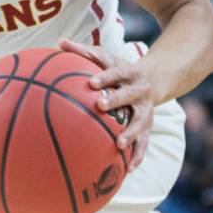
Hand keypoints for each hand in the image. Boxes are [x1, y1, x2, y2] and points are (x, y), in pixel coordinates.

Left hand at [59, 39, 153, 171]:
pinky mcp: (148, 126)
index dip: (105, 77)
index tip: (92, 83)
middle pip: (130, 95)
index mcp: (128, 73)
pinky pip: (144, 143)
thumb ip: (82, 51)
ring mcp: (146, 110)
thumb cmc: (118, 68)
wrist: (153, 79)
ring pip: (141, 123)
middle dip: (117, 100)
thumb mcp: (104, 57)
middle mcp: (140, 91)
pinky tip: (127, 170)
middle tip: (100, 106)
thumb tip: (59, 43)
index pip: (116, 72)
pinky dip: (137, 155)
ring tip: (119, 145)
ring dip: (131, 133)